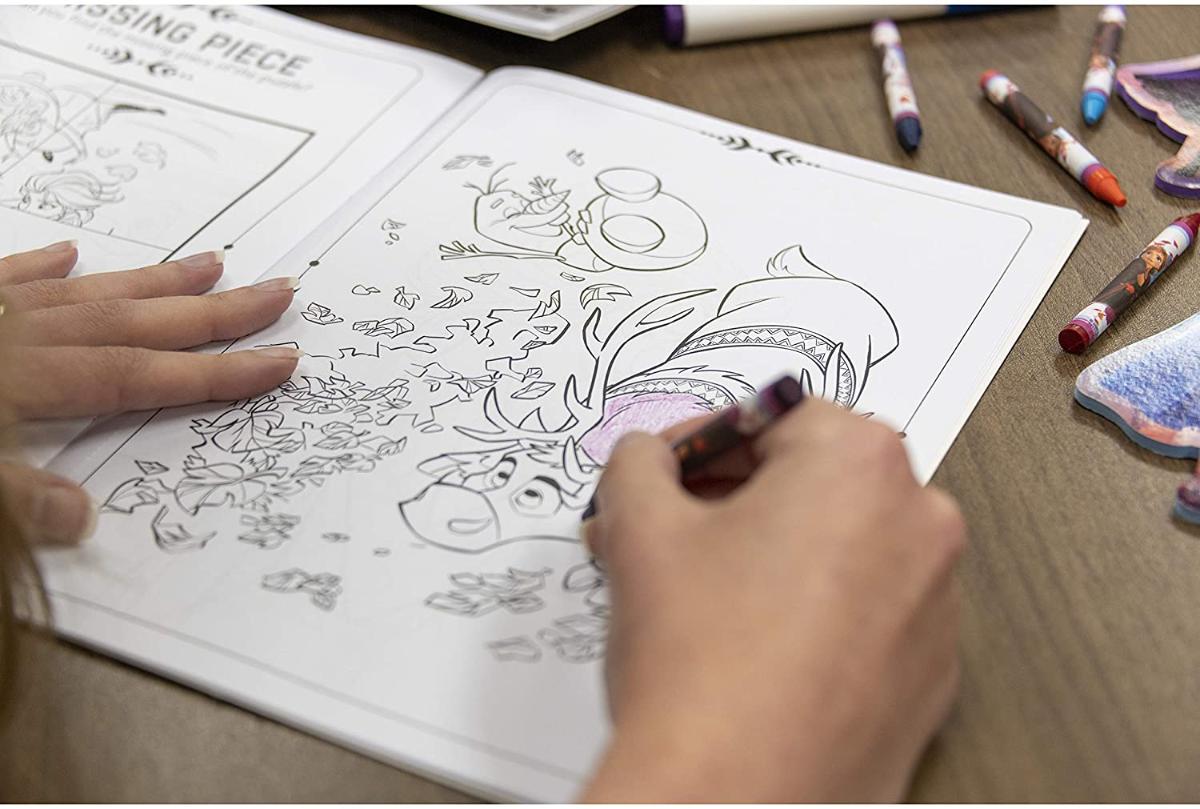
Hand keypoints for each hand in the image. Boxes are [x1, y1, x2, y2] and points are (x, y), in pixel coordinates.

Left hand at [0, 240, 300, 544]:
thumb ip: (16, 498)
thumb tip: (82, 519)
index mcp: (27, 379)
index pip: (140, 376)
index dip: (215, 373)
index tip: (277, 362)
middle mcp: (22, 334)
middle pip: (136, 322)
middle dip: (216, 312)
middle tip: (279, 292)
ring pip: (91, 293)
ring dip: (157, 282)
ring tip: (214, 264)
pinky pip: (13, 275)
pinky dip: (46, 265)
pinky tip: (72, 253)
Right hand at [580, 399, 965, 802]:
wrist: (735, 797)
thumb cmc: (701, 662)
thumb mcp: (641, 530)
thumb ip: (640, 464)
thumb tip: (647, 459)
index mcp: (859, 464)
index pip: (773, 417)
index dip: (703, 442)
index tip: (666, 474)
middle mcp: (919, 523)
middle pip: (813, 479)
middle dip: (734, 497)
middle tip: (670, 528)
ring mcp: (937, 605)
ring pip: (842, 546)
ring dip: (773, 553)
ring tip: (702, 594)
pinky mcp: (932, 675)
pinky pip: (867, 613)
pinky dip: (815, 613)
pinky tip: (752, 647)